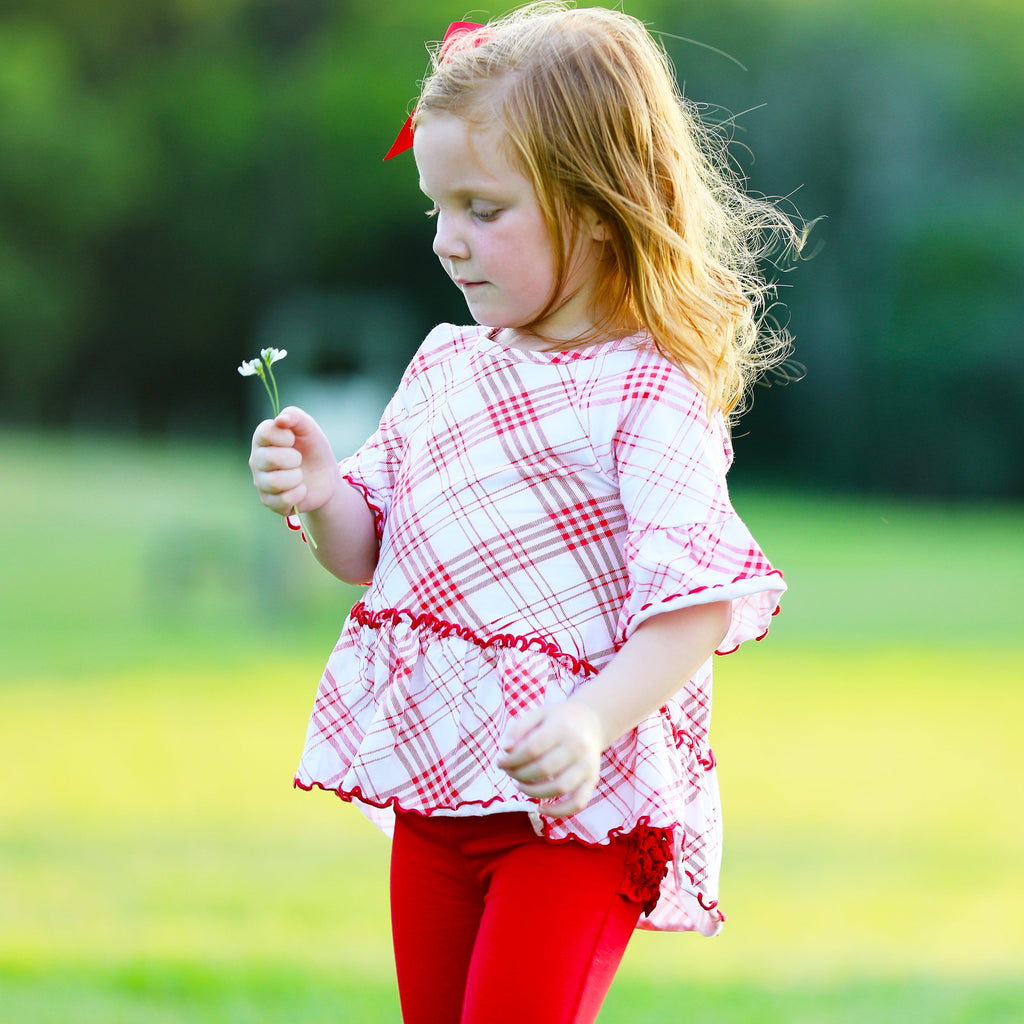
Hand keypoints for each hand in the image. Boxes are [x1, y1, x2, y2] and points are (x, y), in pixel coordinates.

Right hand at [248, 406, 339, 516]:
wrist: (326, 478)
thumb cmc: (313, 450)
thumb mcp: (310, 430)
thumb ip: (296, 417)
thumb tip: (280, 419)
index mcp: (262, 440)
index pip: (264, 433)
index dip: (285, 436)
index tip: (293, 439)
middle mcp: (256, 461)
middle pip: (270, 459)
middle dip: (294, 459)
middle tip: (298, 460)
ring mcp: (261, 483)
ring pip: (275, 482)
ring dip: (296, 478)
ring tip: (299, 475)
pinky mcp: (269, 502)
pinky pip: (283, 500)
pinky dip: (299, 494)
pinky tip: (300, 489)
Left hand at [496, 700, 605, 817]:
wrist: (592, 721)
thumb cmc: (559, 719)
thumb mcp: (538, 714)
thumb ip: (519, 728)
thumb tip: (505, 750)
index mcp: (562, 728)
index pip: (532, 749)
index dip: (512, 760)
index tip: (500, 763)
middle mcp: (578, 747)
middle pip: (543, 769)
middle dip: (519, 775)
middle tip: (509, 772)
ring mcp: (587, 766)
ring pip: (559, 788)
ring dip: (533, 792)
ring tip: (520, 785)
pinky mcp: (593, 780)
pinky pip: (578, 803)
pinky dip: (559, 811)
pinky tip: (541, 808)